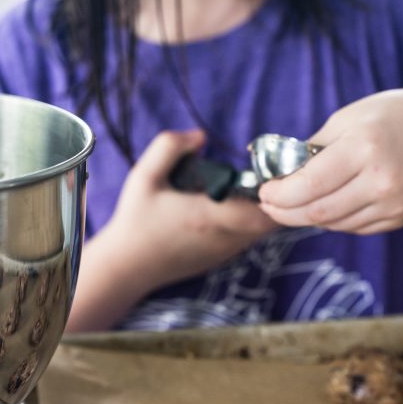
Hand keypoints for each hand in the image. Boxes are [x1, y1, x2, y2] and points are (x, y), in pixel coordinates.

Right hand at [67, 129, 275, 329]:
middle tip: (257, 177)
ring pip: (261, 232)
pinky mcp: (220, 260)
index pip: (265, 212)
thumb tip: (200, 136)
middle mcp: (225, 238)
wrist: (127, 267)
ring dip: (259, 212)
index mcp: (211, 216)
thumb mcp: (144, 177)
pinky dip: (246, 224)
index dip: (275, 193)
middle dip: (271, 199)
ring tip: (242, 190)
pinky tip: (226, 208)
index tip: (265, 174)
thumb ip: (169, 147)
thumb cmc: (135, 221)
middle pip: (270, 222)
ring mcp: (225, 253)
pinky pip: (246, 239)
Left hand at [258, 87, 402, 233]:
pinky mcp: (399, 218)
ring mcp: (393, 204)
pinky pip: (354, 226)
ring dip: (307, 217)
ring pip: (334, 224)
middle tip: (268, 205)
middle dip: (285, 212)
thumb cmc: (392, 118)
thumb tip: (281, 174)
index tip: (264, 192)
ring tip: (292, 204)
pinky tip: (325, 205)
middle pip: (318, 212)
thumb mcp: (348, 118)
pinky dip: (333, 219)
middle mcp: (381, 180)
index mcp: (364, 148)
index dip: (279, 195)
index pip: (309, 185)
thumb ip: (314, 148)